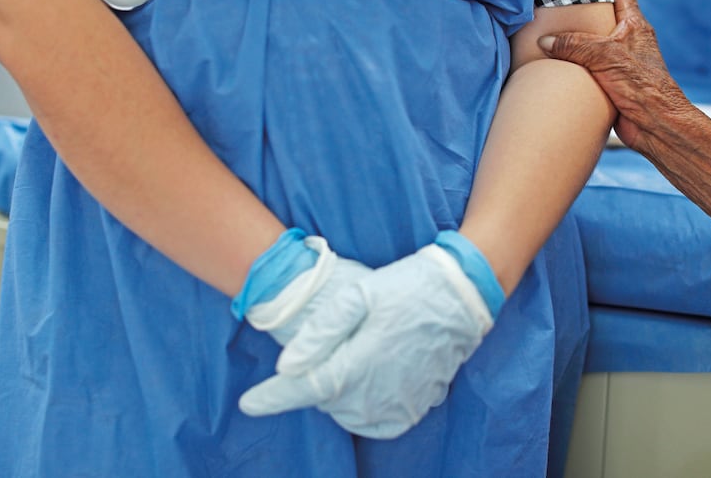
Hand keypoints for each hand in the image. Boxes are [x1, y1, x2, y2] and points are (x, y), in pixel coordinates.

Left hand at [238, 234, 500, 438]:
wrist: (463, 298)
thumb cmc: (408, 288)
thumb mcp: (361, 295)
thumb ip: (321, 331)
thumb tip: (287, 365)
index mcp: (358, 364)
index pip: (303, 390)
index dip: (271, 398)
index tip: (247, 404)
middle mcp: (376, 395)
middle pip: (324, 399)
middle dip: (316, 376)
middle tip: (330, 343)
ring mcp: (397, 406)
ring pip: (346, 412)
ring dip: (338, 391)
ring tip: (350, 355)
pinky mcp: (414, 410)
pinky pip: (374, 422)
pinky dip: (362, 407)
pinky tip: (367, 380)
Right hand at [538, 0, 689, 153]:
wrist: (656, 125)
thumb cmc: (642, 87)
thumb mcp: (605, 57)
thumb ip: (573, 44)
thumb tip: (545, 41)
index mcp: (633, 22)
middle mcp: (626, 36)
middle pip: (600, 8)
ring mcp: (617, 58)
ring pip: (590, 37)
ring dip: (571, 31)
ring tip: (546, 19)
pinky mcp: (608, 79)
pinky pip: (584, 62)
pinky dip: (569, 58)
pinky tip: (551, 58)